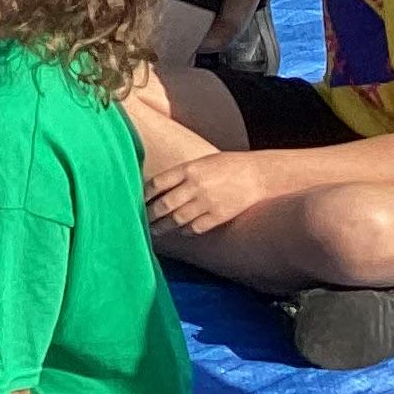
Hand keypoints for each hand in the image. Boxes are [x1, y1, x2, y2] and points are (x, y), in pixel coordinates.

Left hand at [142, 148, 273, 236]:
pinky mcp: (220, 216)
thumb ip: (181, 174)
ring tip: (155, 231)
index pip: (157, 183)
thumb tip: (157, 187)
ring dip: (164, 227)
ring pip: (178, 219)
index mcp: (188, 169)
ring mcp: (208, 202)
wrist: (258, 175)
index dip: (144, 194)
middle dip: (150, 214)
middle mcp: (195, 186)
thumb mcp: (201, 162)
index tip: (135, 201)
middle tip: (141, 220)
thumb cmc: (227, 165)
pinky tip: (182, 231)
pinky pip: (197, 227)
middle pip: (164, 204)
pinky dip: (187, 230)